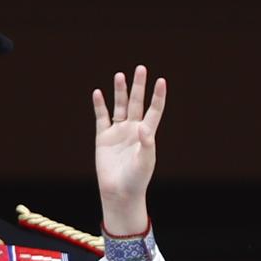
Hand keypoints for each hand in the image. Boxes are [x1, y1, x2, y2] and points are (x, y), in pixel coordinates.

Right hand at [92, 65, 165, 236]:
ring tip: (120, 75)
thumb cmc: (136, 179)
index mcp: (147, 134)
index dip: (158, 97)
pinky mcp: (103, 138)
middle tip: (141, 68)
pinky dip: (100, 105)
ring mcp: (118, 132)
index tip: (161, 81)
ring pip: (120, 106)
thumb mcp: (145, 161)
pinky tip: (98, 93)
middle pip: (137, 103)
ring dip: (120, 91)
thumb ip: (147, 144)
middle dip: (139, 86)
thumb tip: (144, 127)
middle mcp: (133, 129)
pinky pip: (102, 118)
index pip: (154, 111)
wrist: (119, 192)